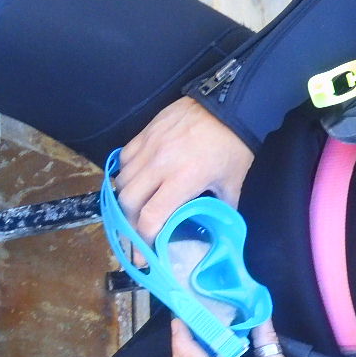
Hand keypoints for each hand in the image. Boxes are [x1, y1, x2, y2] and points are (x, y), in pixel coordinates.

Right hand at [115, 97, 255, 241]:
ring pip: (121, 180)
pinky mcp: (145, 132)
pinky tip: (137, 181)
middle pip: (128, 202)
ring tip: (135, 209)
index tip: (145, 253)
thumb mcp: (233, 183)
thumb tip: (218, 231)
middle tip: (137, 232)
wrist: (230, 104)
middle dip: (129, 222)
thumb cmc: (234, 146)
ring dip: (126, 199)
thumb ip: (222, 210)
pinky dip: (126, 174)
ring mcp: (149, 146)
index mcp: (183, 179)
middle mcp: (160, 164)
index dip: (143, 239)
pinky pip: (124, 158)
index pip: (150, 217)